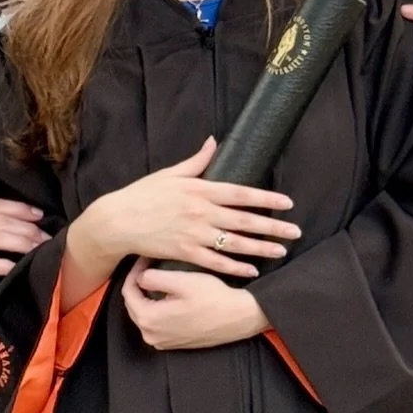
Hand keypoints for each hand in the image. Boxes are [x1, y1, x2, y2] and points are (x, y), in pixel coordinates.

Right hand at [71, 138, 299, 283]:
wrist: (117, 221)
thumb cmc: (142, 195)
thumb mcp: (169, 173)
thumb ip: (196, 162)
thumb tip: (214, 142)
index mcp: (199, 189)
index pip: (241, 193)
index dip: (266, 198)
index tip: (287, 203)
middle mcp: (200, 212)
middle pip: (244, 220)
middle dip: (272, 226)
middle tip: (295, 231)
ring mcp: (193, 234)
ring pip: (234, 243)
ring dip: (260, 248)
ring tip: (281, 250)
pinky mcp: (184, 253)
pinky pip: (215, 263)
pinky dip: (234, 268)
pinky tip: (252, 270)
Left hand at [120, 260, 268, 350]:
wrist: (240, 317)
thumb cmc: (214, 298)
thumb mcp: (182, 281)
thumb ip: (153, 278)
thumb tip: (139, 277)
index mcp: (149, 320)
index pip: (128, 292)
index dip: (134, 272)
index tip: (145, 259)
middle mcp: (151, 335)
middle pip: (135, 304)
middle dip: (140, 283)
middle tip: (151, 265)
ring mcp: (163, 342)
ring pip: (145, 313)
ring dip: (149, 295)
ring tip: (160, 277)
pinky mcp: (174, 343)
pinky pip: (158, 323)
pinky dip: (159, 308)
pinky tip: (170, 295)